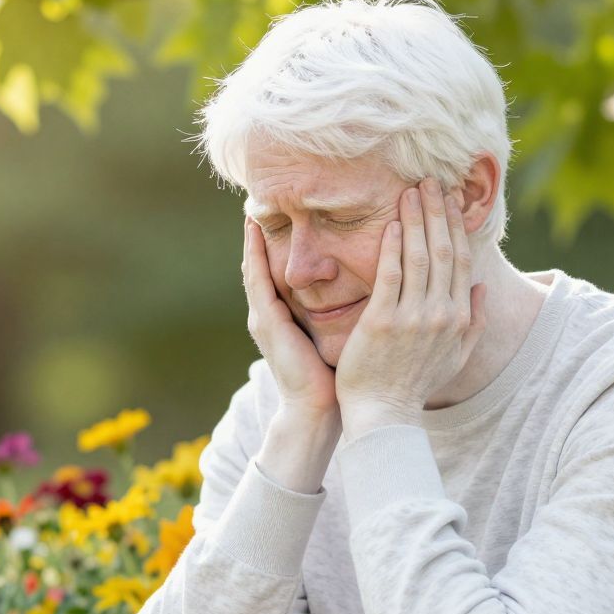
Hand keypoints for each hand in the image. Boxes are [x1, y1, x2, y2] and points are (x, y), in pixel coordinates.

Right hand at [241, 216, 340, 420]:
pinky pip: (258, 281)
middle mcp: (268, 314)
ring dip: (249, 241)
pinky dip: (254, 256)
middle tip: (254, 204)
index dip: (273, 247)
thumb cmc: (333, 377)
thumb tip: (363, 291)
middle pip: (259, 266)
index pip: (275, 272)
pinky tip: (254, 235)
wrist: (317, 408)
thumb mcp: (333, 336)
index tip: (277, 218)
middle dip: (256, 238)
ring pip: (253, 269)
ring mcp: (263, 318)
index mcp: (284, 317)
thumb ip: (336, 314)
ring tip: (249, 211)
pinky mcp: (267, 322)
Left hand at [334, 178, 487, 437]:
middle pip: (444, 250)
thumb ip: (474, 322)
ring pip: (420, 256)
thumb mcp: (456, 357)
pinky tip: (394, 223)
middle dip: (438, 212)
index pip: (461, 261)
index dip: (457, 226)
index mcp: (458, 318)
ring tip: (412, 190)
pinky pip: (391, 275)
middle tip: (430, 180)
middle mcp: (440, 314)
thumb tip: (482, 287)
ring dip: (418, 219)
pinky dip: (394, 246)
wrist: (385, 413)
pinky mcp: (382, 321)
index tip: (452, 200)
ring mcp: (412, 317)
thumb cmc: (415, 385)